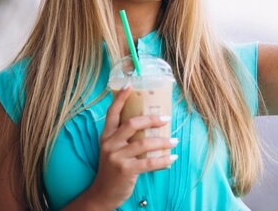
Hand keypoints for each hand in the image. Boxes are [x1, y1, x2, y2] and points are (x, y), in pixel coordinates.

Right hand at [87, 86, 177, 208]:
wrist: (103, 193)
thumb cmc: (112, 168)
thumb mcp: (112, 149)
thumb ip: (124, 136)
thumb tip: (148, 123)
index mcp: (106, 136)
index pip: (112, 113)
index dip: (121, 98)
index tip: (130, 85)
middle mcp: (110, 144)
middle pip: (132, 124)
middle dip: (152, 119)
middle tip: (166, 118)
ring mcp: (117, 157)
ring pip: (145, 143)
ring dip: (163, 141)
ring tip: (174, 141)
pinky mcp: (126, 170)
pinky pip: (150, 162)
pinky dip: (164, 160)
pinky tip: (172, 158)